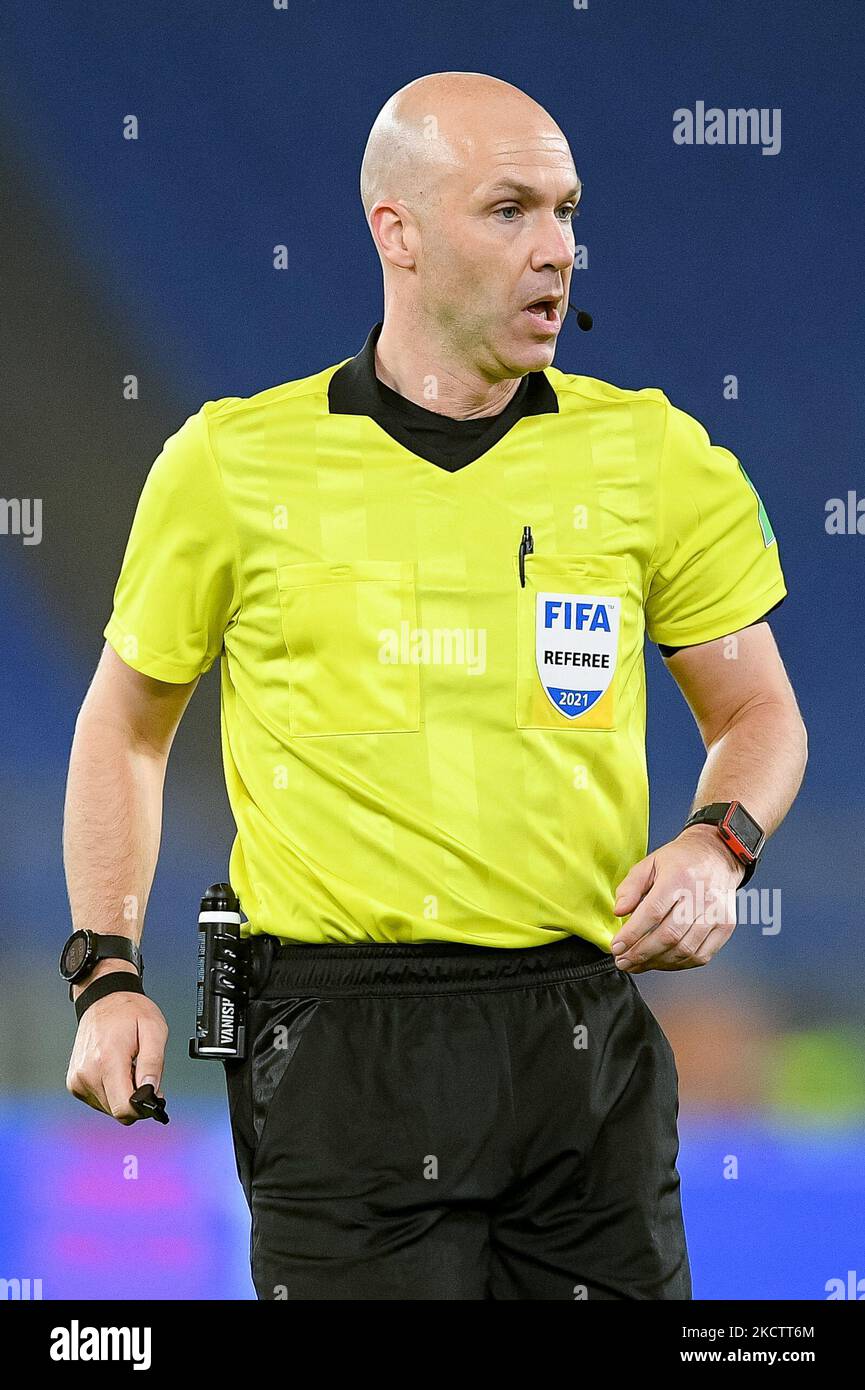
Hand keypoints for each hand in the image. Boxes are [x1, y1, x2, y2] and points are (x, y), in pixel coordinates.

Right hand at [66, 962, 167, 1123]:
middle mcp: (87, 1073)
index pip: (123, 1108)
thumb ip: (153, 1064)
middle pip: (117, 1110)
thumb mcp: (154, 1030)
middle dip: (134, 1097)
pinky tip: (115, 1069)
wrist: (104, 999)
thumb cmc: (129, 1011)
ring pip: (108, 1108)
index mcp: (107, 1060)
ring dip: (122, 1093)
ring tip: (127, 1066)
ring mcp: (78, 1079)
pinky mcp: (74, 1082)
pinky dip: (111, 1090)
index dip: (142, 1106)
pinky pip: (98, 1100)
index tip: (152, 1094)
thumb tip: (151, 1092)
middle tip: (140, 1072)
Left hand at [610, 824, 744, 972]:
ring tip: (637, 964)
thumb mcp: (649, 863)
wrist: (717, 855)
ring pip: (685, 950)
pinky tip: (661, 961)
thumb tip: (619, 912)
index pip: (653, 912)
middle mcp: (701, 897)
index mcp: (679, 877)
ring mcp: (717, 913)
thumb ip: (631, 887)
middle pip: (669, 936)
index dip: (632, 934)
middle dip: (641, 954)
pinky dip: (679, 964)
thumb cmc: (680, 860)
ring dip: (657, 962)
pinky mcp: (726, 926)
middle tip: (623, 960)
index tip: (616, 947)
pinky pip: (701, 956)